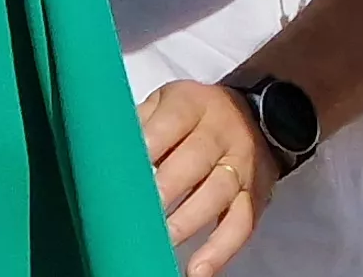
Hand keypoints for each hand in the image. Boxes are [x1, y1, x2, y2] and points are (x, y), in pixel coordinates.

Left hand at [136, 78, 277, 275]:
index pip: (171, 122)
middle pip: (195, 160)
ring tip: (161, 243)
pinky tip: (197, 272)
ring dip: (188, 221)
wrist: (258, 117)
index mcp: (194, 106)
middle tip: (139, 211)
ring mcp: (241, 167)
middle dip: (166, 187)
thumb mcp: (168, 103)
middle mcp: (221, 135)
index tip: (124, 169)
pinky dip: (220, 251)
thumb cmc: (194, 117)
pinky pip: (241, 225)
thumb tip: (104, 150)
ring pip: (217, 194)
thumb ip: (141, 121)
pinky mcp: (254, 197)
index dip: (148, 145)